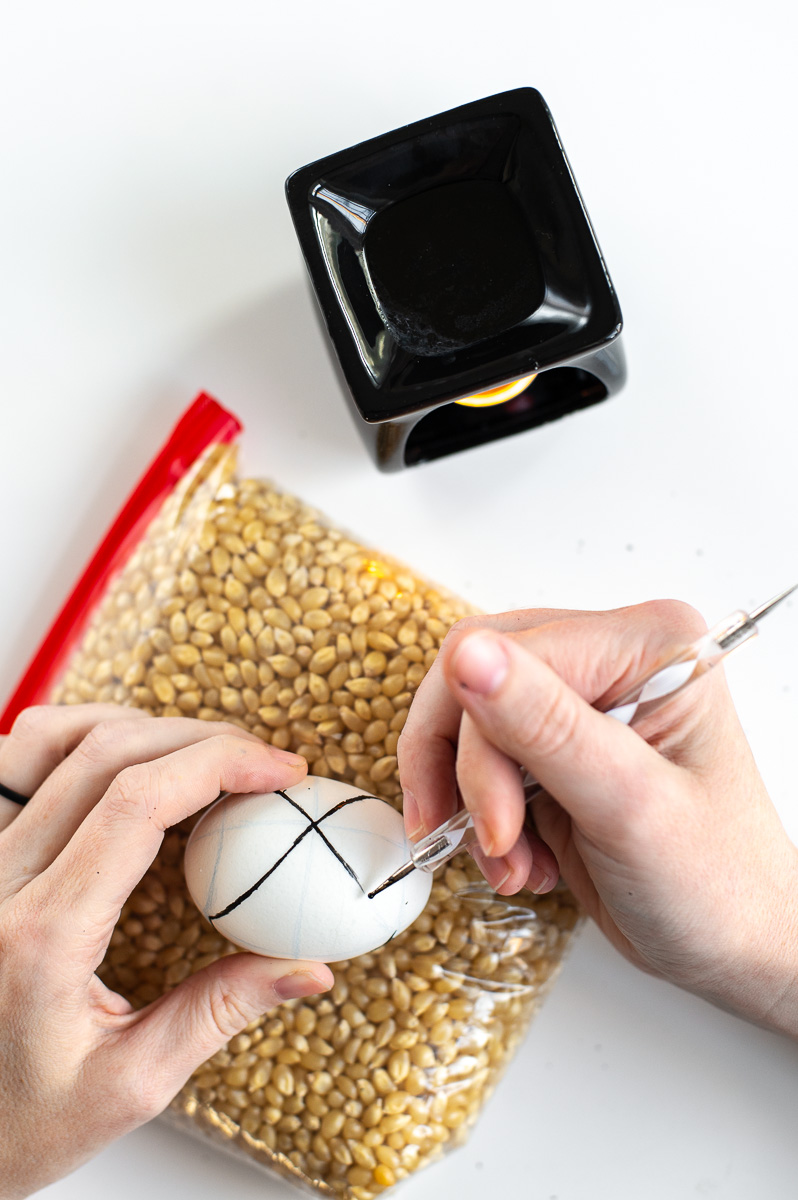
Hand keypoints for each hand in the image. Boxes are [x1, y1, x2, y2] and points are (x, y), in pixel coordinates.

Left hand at [0, 705, 332, 1199]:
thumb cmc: (18, 1119)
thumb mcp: (129, 1084)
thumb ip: (219, 1012)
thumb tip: (307, 971)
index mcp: (42, 936)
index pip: (137, 804)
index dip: (220, 765)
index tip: (281, 769)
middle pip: (107, 755)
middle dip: (203, 740)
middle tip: (264, 763)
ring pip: (55, 737)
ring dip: (143, 727)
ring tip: (204, 753)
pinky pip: (21, 757)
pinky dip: (84, 735)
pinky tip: (129, 756)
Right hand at [398, 602, 797, 1035]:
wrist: (734, 946)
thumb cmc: (718, 884)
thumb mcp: (628, 805)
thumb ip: (545, 725)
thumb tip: (468, 657)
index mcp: (650, 646)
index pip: (514, 655)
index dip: (482, 743)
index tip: (496, 825)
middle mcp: (614, 658)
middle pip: (476, 676)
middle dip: (462, 769)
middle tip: (483, 840)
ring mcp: (582, 701)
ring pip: (467, 719)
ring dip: (470, 801)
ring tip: (510, 862)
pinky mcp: (557, 746)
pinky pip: (479, 759)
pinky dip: (482, 817)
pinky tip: (522, 860)